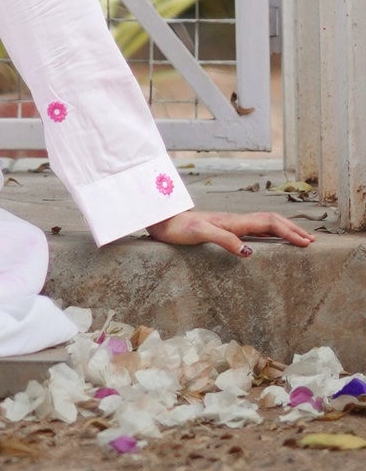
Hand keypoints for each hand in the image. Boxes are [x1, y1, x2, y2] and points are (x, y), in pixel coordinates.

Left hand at [147, 207, 316, 256]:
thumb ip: (223, 239)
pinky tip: (270, 238)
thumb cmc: (177, 228)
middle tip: (311, 241)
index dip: (289, 232)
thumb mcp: (200, 233)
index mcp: (233, 221)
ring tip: (298, 238)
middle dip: (292, 229)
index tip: (307, 243)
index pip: (269, 223)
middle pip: (270, 220)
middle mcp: (234, 220)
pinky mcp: (223, 227)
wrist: (160, 219)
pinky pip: (254, 228)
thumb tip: (249, 252)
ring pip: (263, 222)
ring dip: (283, 229)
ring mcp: (229, 223)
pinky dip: (270, 232)